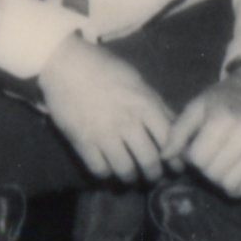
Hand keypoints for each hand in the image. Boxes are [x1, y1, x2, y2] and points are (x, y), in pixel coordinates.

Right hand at [37, 35, 175, 186]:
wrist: (65, 63)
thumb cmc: (104, 67)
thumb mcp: (137, 80)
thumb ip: (157, 104)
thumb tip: (176, 125)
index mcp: (145, 105)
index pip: (169, 142)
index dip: (175, 159)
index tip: (174, 167)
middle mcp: (127, 122)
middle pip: (149, 161)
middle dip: (154, 174)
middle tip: (153, 176)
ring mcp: (104, 134)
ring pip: (126, 170)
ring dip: (131, 178)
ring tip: (131, 176)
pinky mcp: (82, 141)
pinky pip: (99, 170)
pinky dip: (106, 174)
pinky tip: (108, 169)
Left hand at [166, 68, 240, 199]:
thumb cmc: (223, 100)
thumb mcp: (197, 106)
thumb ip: (178, 131)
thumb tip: (165, 157)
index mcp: (224, 118)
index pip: (198, 158)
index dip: (191, 156)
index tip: (194, 147)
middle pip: (214, 174)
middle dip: (205, 169)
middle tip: (208, 156)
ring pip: (231, 185)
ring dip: (219, 180)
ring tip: (219, 164)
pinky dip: (237, 187)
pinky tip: (233, 172)